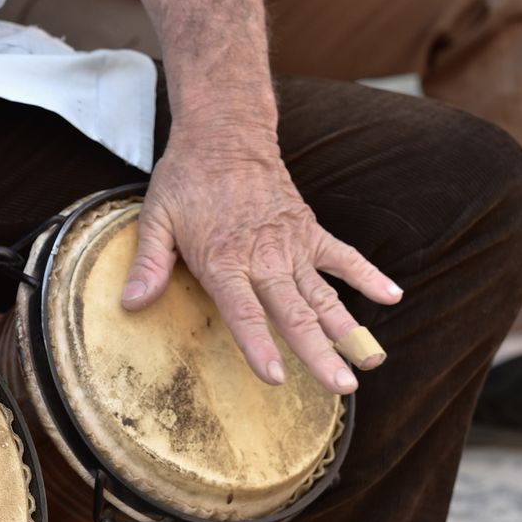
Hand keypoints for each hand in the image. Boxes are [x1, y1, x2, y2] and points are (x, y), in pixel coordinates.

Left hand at [123, 137, 401, 394]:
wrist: (224, 134)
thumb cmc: (186, 181)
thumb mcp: (155, 218)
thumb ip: (148, 264)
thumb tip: (129, 305)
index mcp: (224, 260)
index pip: (244, 313)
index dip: (260, 346)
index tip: (276, 377)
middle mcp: (263, 257)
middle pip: (295, 313)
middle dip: (319, 353)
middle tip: (342, 387)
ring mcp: (292, 244)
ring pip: (323, 295)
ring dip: (348, 329)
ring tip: (371, 360)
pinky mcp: (309, 230)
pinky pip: (343, 257)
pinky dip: (368, 275)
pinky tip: (392, 297)